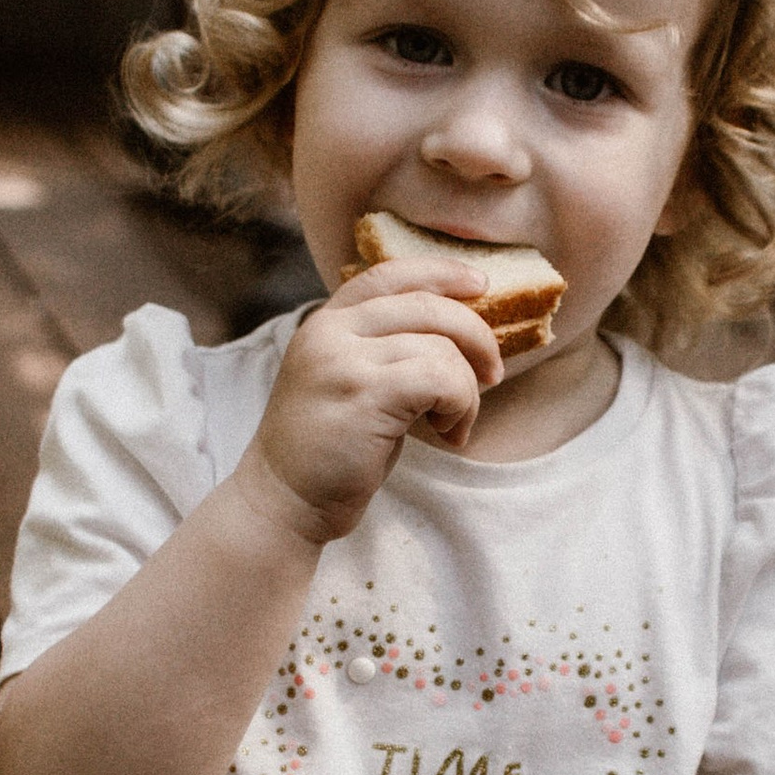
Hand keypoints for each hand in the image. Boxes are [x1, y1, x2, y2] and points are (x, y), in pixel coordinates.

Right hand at [242, 258, 504, 544]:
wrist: (284, 501)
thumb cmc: (326, 451)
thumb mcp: (348, 382)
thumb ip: (384, 350)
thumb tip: (458, 334)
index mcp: (325, 323)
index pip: (389, 274)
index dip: (441, 273)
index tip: (479, 284)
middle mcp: (330, 332)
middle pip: (428, 305)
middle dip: (476, 337)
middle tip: (491, 375)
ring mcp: (344, 361)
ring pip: (442, 349)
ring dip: (466, 391)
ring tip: (452, 424)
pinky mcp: (364, 395)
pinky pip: (442, 379)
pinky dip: (461, 405)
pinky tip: (448, 432)